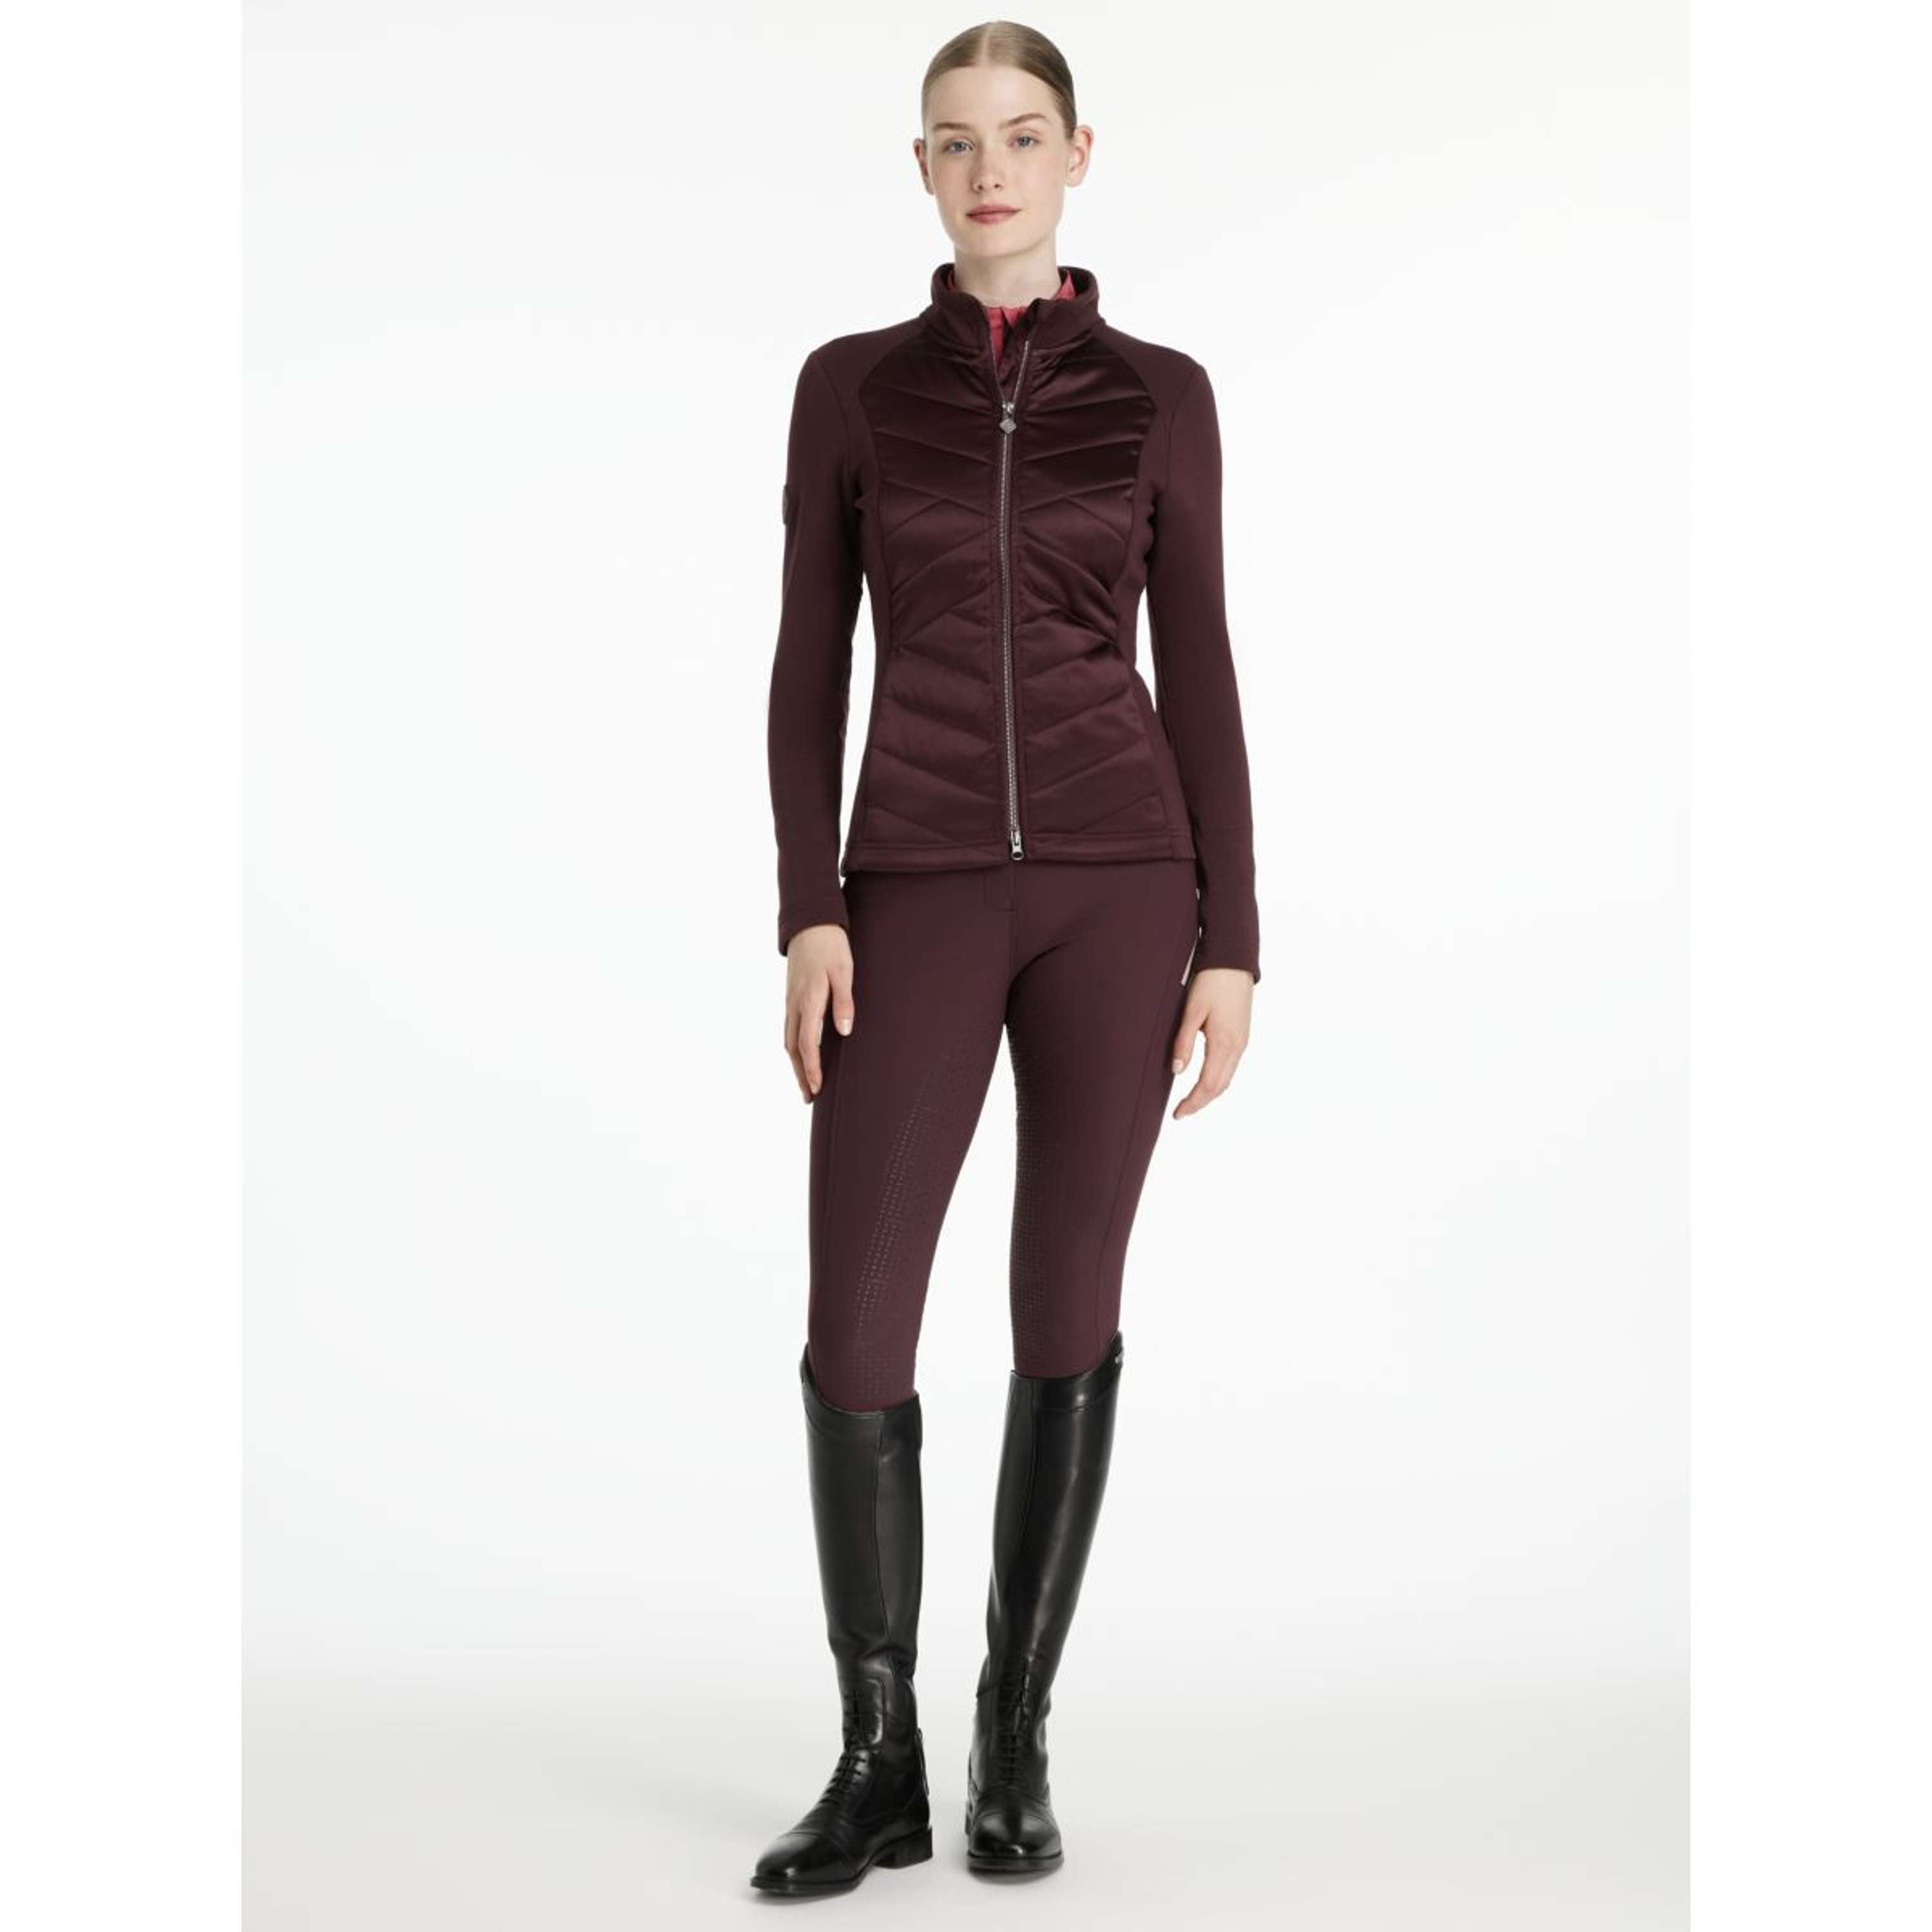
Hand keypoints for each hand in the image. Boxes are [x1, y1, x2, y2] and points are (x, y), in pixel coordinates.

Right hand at [784, 923, 855, 1102]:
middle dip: (800, 1074)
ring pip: (789, 1039)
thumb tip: (844, 1031)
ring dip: (796, 1063)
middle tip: (809, 1097)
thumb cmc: (831, 945)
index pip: (807, 1044)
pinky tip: (803, 1053)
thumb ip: (844, 1001)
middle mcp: (795, 1004)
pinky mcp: (791, 996)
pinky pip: (790, 1028)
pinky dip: (795, 1047)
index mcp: (808, 1000)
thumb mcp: (844, 970)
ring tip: (806, 1082)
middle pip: (793, 1048)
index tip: (817, 1089)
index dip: (811, 1069)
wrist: (809, 921)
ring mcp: (790, 1001)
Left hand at [1168, 966, 1252, 1117]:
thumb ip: (1183, 1042)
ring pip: (1227, 1078)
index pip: (1208, 1085)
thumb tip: (1176, 1070)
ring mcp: (1242, 1041)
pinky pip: (1231, 1066)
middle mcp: (1237, 1046)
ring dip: (1209, 1093)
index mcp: (1224, 1043)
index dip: (1193, 1103)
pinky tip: (1205, 1080)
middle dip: (1200, 1102)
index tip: (1177, 1114)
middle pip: (1220, 1087)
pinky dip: (1218, 1080)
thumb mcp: (1192, 1010)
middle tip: (1180, 1113)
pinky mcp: (1242, 1035)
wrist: (1234, 960)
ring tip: (1190, 1101)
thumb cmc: (1211, 981)